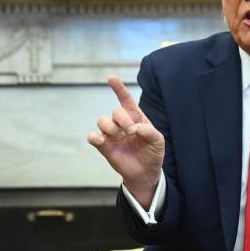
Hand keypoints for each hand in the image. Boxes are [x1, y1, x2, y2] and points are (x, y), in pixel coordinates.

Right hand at [87, 75, 164, 207]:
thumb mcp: (158, 141)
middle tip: (131, 131)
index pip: (125, 100)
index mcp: (135, 118)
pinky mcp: (104, 146)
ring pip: (102, 121)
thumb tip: (134, 128)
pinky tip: (102, 140)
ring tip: (120, 137)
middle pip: (115, 111)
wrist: (145, 173)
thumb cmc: (152, 153)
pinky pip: (92, 137)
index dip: (118, 88)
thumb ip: (149, 131)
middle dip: (123, 120)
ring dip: (111, 128)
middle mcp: (121, 123)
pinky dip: (94, 136)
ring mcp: (111, 134)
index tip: (111, 78)